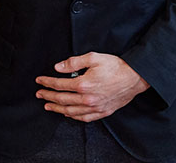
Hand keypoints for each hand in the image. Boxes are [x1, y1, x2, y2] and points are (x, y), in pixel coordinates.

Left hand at [34, 52, 148, 121]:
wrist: (136, 77)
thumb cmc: (116, 66)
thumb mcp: (93, 57)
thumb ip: (73, 62)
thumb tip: (58, 67)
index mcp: (84, 84)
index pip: (59, 85)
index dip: (47, 82)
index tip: (39, 81)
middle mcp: (88, 99)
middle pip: (62, 99)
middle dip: (48, 97)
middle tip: (39, 94)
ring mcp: (96, 107)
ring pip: (71, 112)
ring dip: (57, 109)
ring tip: (48, 106)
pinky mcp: (103, 112)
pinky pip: (84, 118)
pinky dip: (73, 117)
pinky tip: (68, 114)